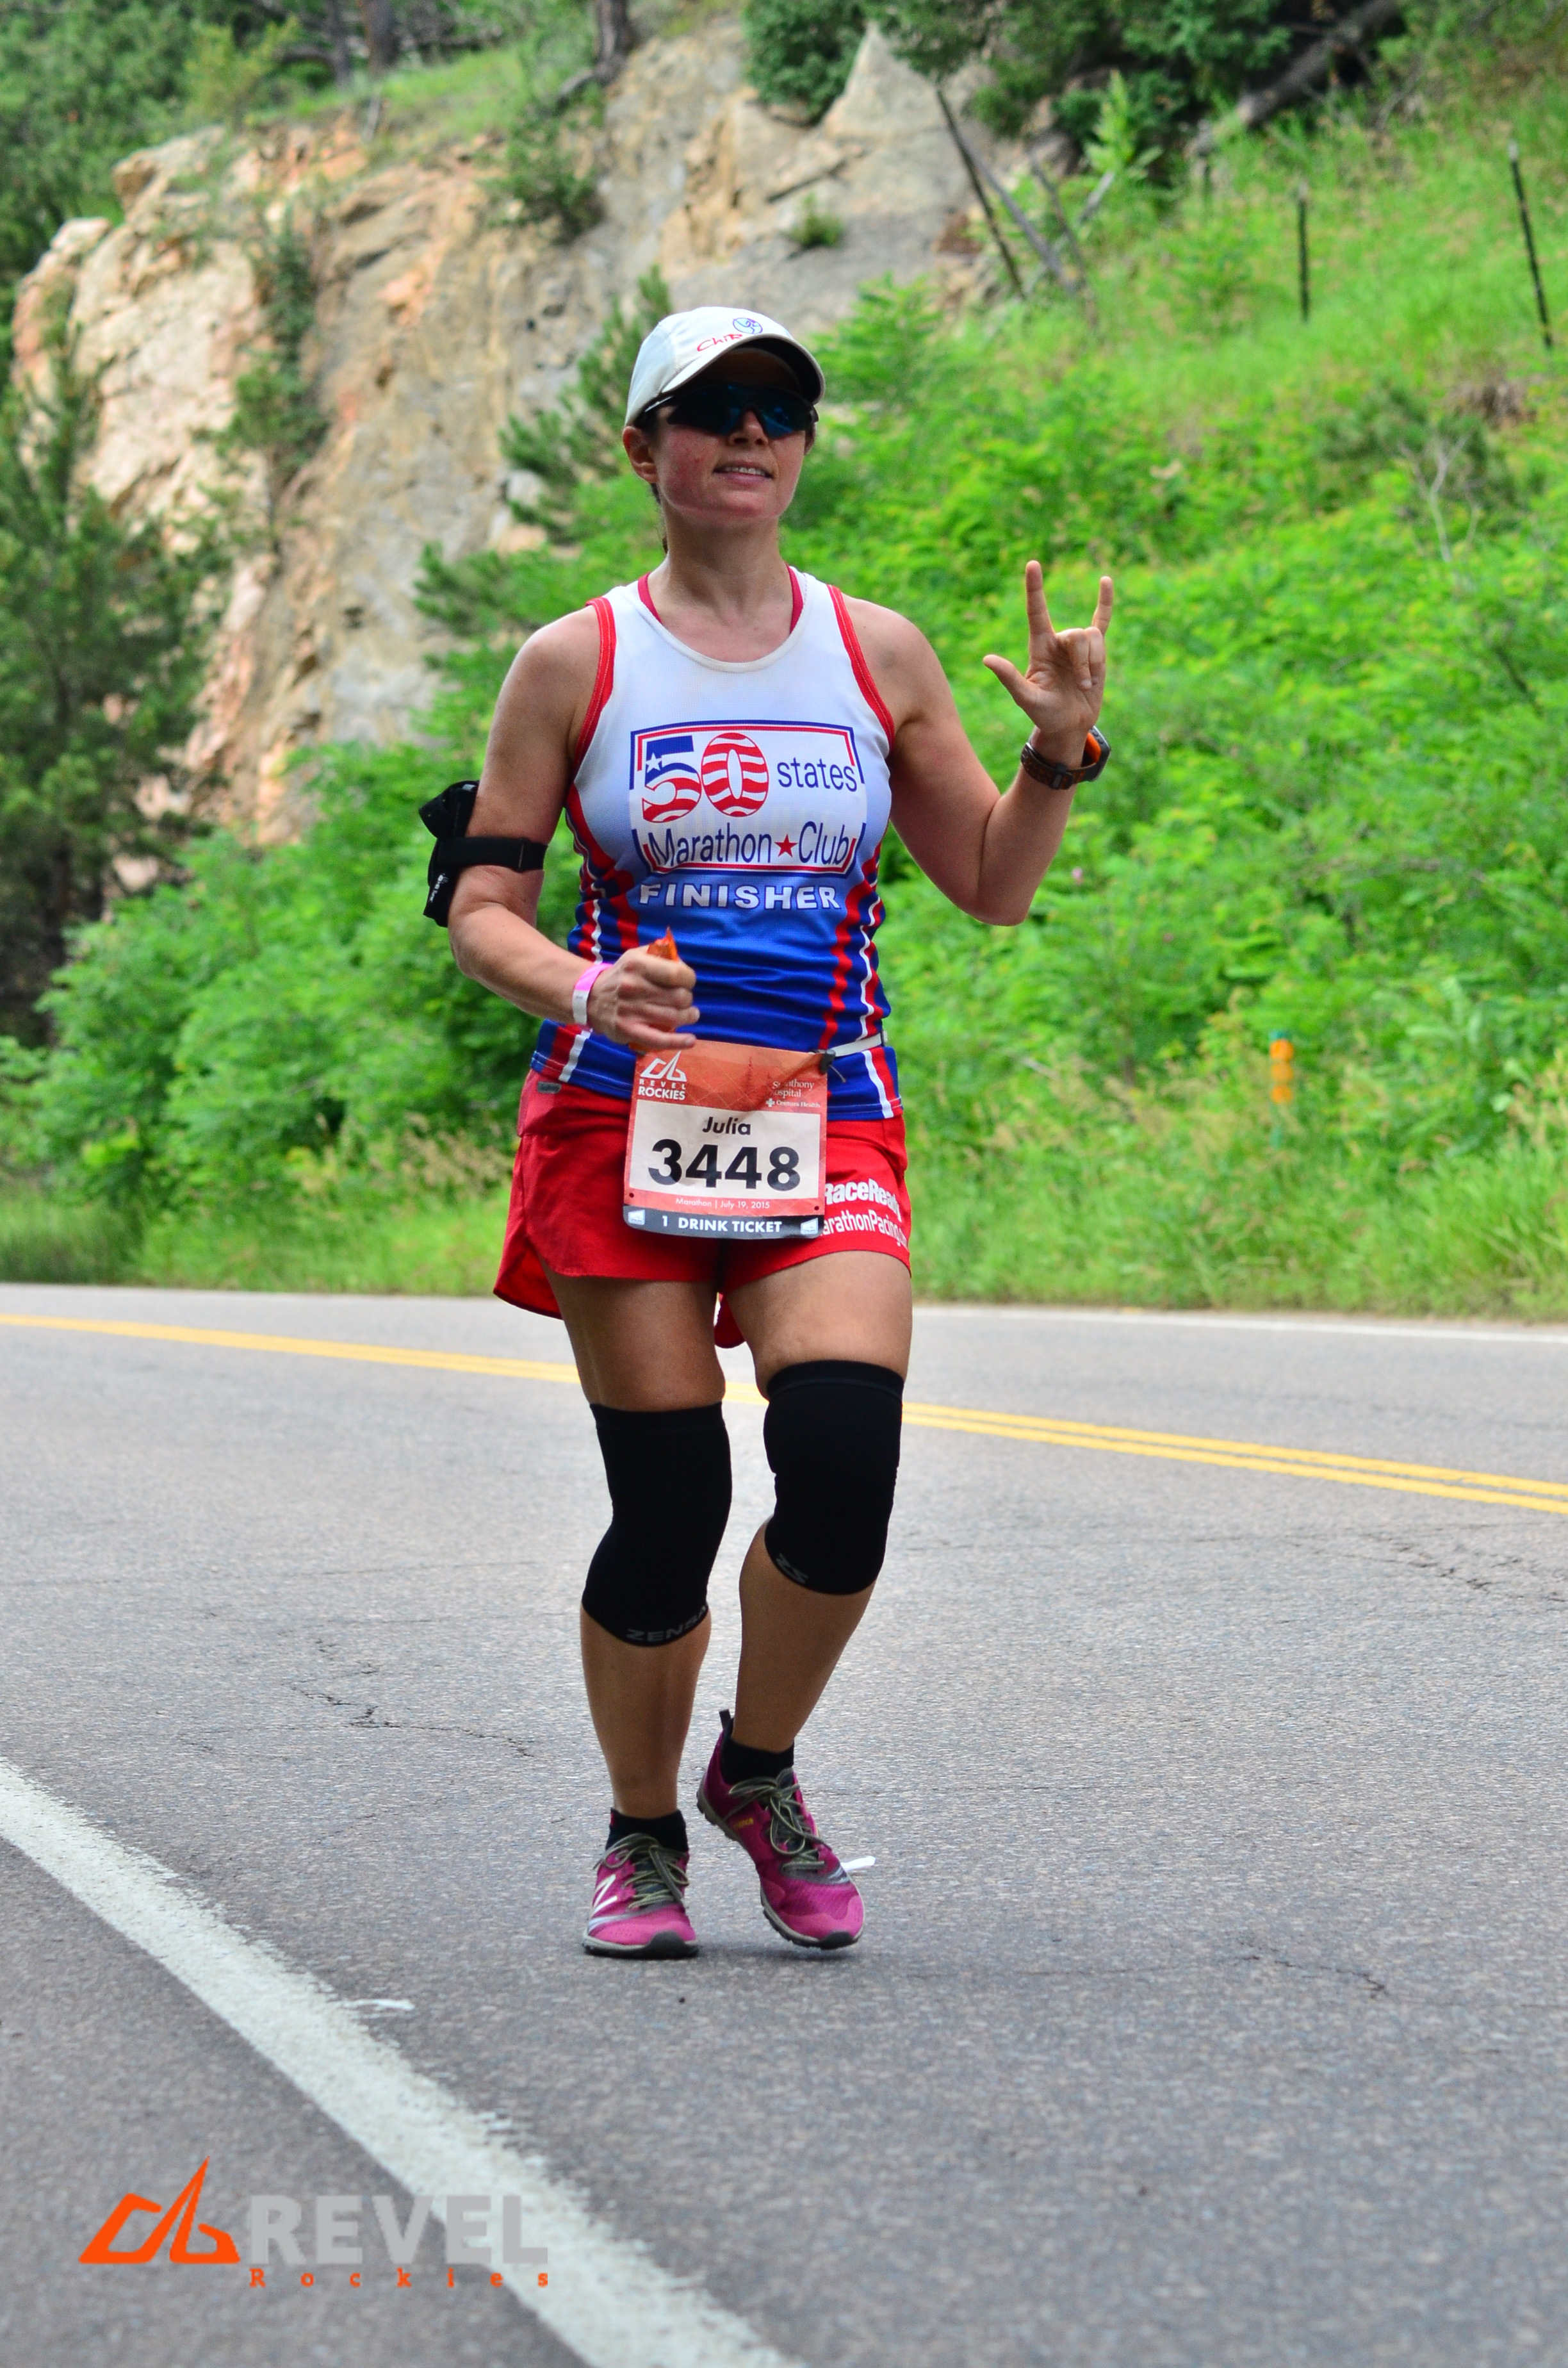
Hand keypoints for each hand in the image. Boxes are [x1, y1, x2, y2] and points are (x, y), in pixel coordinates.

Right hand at [585, 944, 697, 1051]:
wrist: (590, 997)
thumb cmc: (621, 975)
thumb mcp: (636, 955)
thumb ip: (660, 955)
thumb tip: (683, 965)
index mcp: (638, 964)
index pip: (678, 973)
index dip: (689, 979)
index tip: (686, 982)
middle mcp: (634, 986)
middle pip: (679, 997)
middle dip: (688, 999)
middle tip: (684, 1000)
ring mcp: (631, 1010)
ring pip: (674, 1017)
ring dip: (688, 1017)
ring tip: (689, 1015)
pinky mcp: (628, 1030)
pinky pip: (658, 1039)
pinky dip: (678, 1041)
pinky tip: (691, 1040)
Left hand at [983, 563, 1112, 768]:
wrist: (1068, 725)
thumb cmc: (1044, 714)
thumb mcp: (1026, 698)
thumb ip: (1010, 678)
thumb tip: (987, 658)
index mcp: (1039, 646)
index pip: (1036, 611)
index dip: (1034, 588)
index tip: (1032, 564)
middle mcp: (1057, 641)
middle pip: (1077, 634)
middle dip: (1083, 660)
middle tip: (1082, 685)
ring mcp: (1076, 646)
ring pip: (1093, 637)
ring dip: (1094, 663)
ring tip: (1087, 684)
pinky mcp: (1095, 652)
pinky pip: (1101, 621)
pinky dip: (1105, 602)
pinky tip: (1106, 580)